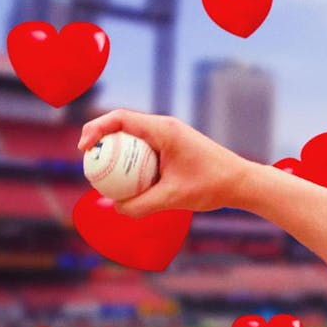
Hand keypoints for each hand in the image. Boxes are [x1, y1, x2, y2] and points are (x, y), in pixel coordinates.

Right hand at [78, 109, 256, 217]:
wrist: (242, 183)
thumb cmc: (212, 186)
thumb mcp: (173, 199)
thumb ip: (141, 205)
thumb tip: (115, 208)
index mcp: (165, 129)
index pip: (120, 118)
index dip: (96, 129)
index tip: (84, 149)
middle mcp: (166, 128)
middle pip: (123, 126)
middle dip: (101, 142)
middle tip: (89, 165)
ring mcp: (171, 137)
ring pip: (134, 139)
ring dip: (117, 153)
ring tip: (105, 176)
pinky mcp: (175, 148)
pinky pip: (146, 150)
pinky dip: (133, 162)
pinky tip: (128, 183)